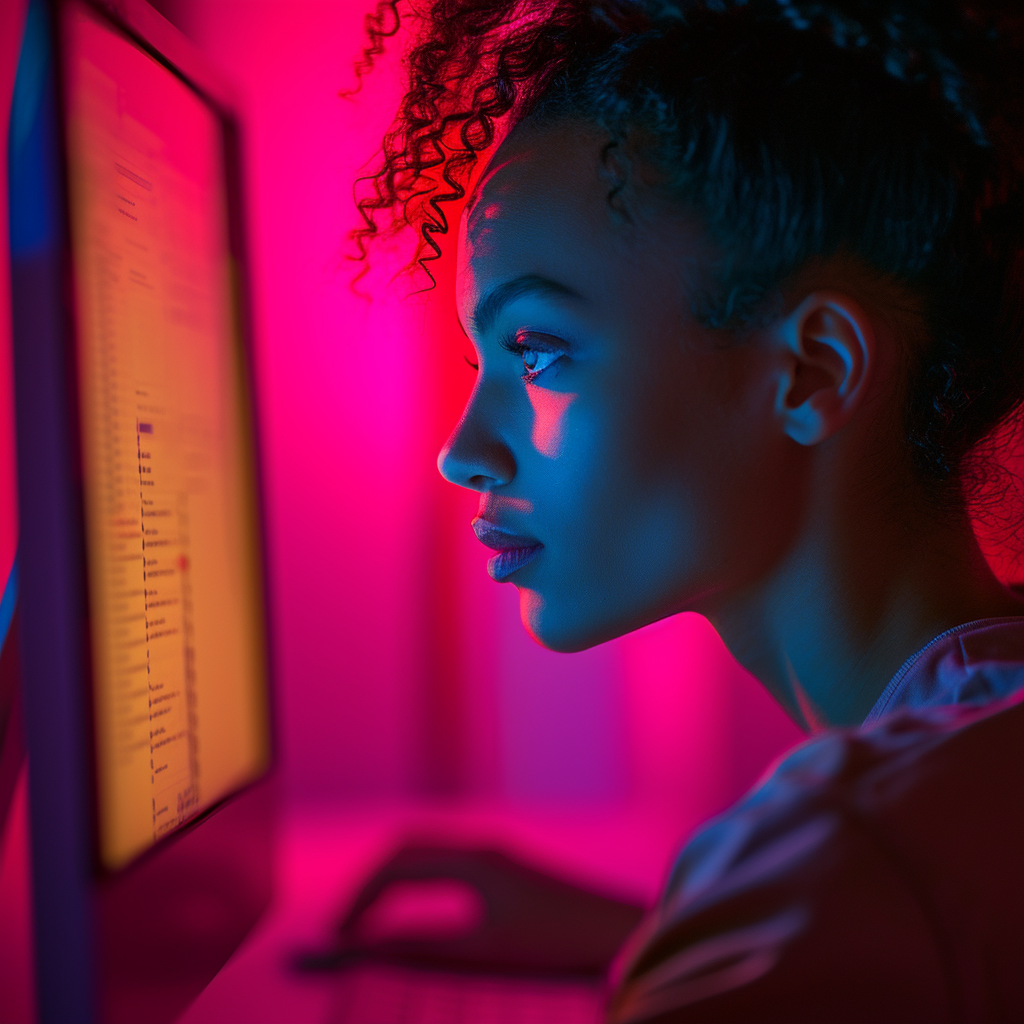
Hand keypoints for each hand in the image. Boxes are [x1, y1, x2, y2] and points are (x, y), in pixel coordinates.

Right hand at [304, 841, 646, 976]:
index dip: (358, 901)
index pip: (395, 867)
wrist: (624, 932)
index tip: (334, 939)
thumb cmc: (556, 945)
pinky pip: (449, 862)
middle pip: (407, 849)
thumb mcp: (481, 953)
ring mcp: (498, 854)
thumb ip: (417, 950)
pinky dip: (420, 881)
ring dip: (395, 880)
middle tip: (345, 927)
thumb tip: (359, 952)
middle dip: (371, 884)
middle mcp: (481, 846)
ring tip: (372, 922)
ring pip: (429, 852)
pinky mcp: (511, 868)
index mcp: (471, 860)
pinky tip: (421, 910)